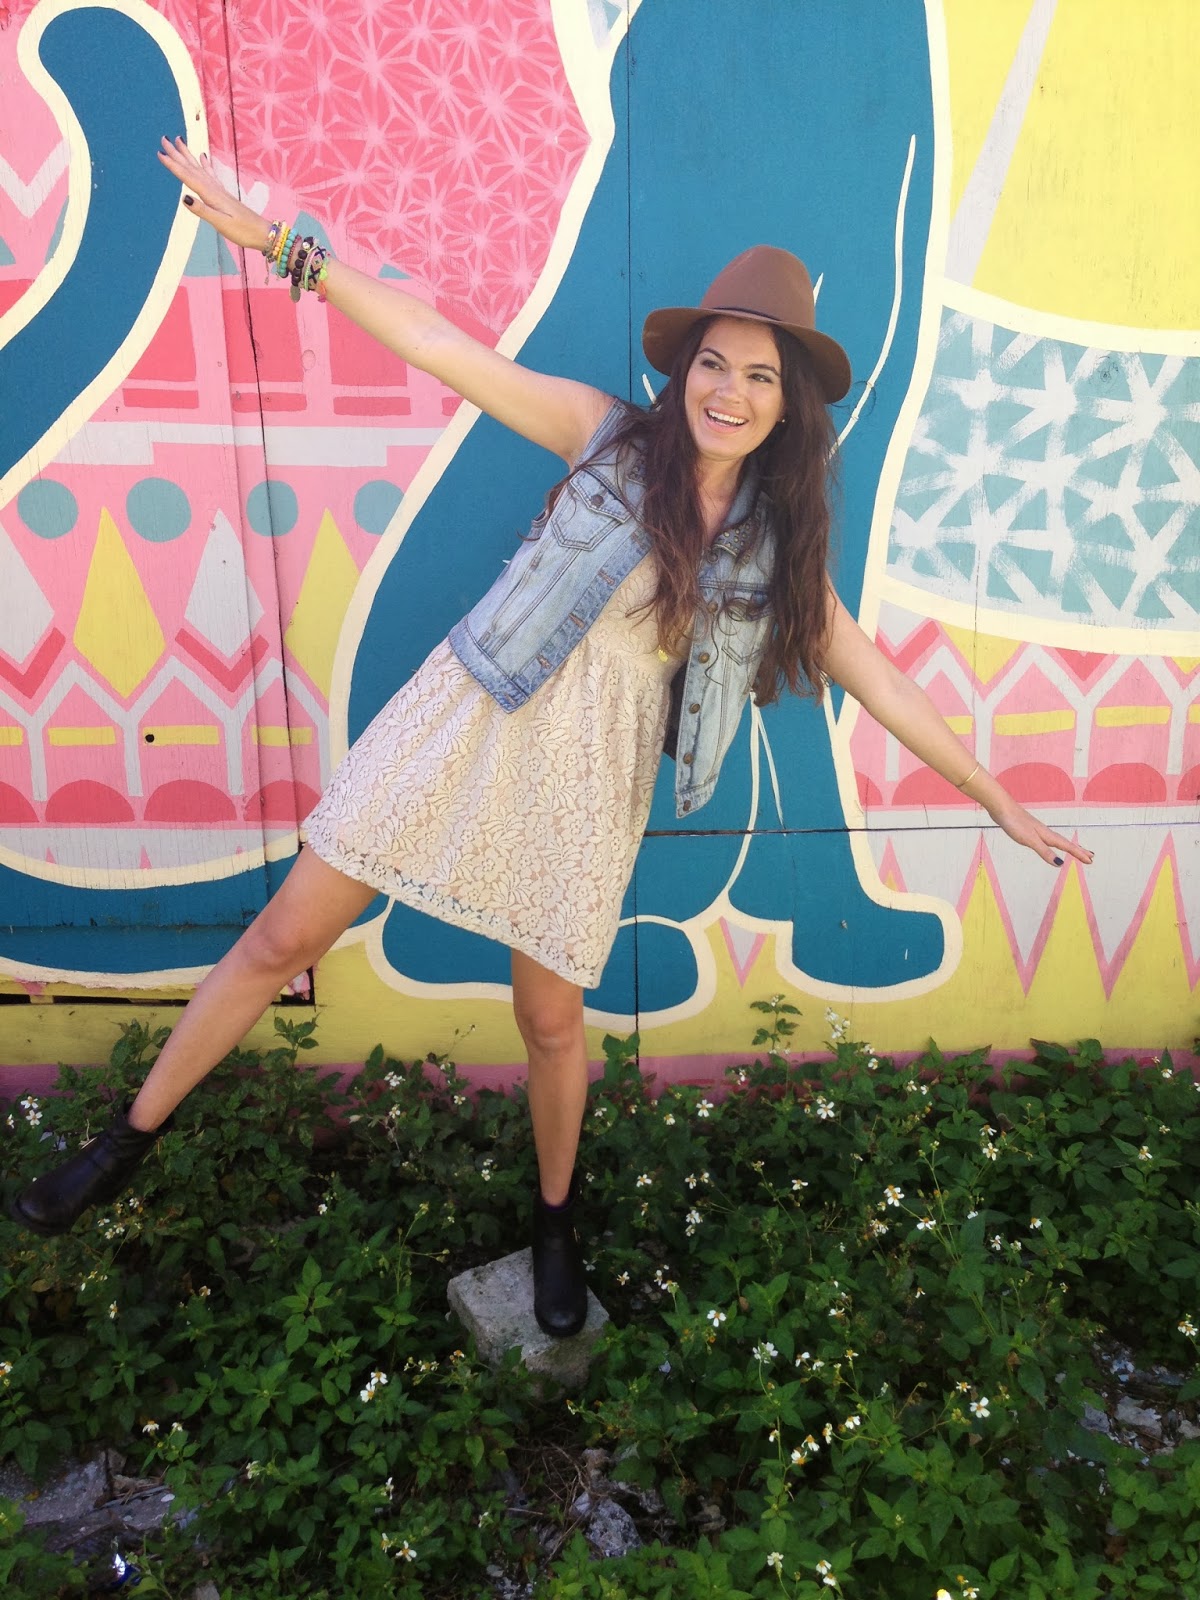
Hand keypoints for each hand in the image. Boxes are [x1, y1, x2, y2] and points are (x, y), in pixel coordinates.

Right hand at [157, 136, 270, 252]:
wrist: (263, 233)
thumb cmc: (243, 231)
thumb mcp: (221, 223)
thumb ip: (203, 210)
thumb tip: (184, 197)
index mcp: (211, 195)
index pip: (188, 177)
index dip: (173, 165)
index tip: (160, 152)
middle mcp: (214, 189)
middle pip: (192, 168)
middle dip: (177, 154)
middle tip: (164, 139)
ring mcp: (220, 190)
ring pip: (199, 168)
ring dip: (188, 155)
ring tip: (179, 141)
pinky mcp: (224, 194)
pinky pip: (211, 174)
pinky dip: (205, 164)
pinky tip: (203, 156)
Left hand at [986, 792, 1093, 868]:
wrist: (1001, 808)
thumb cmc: (1015, 823)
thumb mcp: (1030, 840)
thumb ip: (1044, 851)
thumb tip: (1060, 864)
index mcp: (1047, 835)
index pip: (1067, 846)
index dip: (1079, 854)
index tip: (1091, 860)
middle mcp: (1045, 832)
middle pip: (1065, 843)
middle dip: (1078, 850)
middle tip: (1091, 857)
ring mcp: (1038, 831)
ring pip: (1057, 841)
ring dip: (1068, 847)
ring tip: (1076, 851)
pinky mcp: (1029, 830)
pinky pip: (1048, 839)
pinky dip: (1055, 844)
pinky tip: (1050, 844)